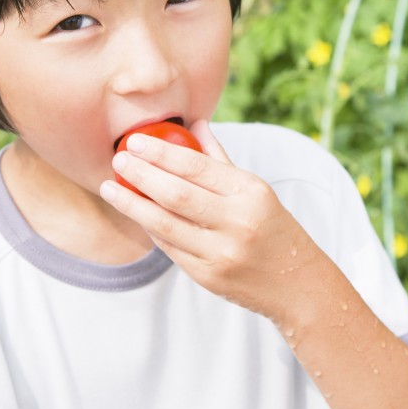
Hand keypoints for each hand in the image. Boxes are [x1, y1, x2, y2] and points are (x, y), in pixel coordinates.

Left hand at [99, 120, 321, 318]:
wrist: (297, 284)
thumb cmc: (274, 228)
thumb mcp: (256, 191)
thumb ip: (221, 159)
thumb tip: (195, 124)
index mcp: (250, 193)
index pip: (197, 166)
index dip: (161, 152)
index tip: (136, 141)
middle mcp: (237, 222)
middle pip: (176, 194)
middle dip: (141, 174)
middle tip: (118, 158)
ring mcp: (221, 253)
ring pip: (165, 224)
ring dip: (132, 204)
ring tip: (110, 188)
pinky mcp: (208, 276)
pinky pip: (170, 248)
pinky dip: (150, 228)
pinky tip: (135, 213)